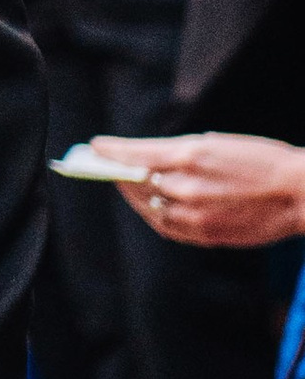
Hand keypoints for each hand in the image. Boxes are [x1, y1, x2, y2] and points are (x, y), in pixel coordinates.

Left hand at [111, 130, 304, 248]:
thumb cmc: (265, 161)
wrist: (302, 193)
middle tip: (104, 166)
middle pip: (137, 182)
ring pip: (149, 207)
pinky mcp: (208, 234)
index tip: (95, 146)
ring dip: (133, 196)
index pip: (136, 154)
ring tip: (123, 186)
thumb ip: (182, 153)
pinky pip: (169, 228)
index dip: (112, 151)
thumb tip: (154, 161)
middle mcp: (187, 186)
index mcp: (190, 155)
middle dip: (119, 174)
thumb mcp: (218, 143)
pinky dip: (154, 217)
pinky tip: (149, 208)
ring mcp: (196, 214)